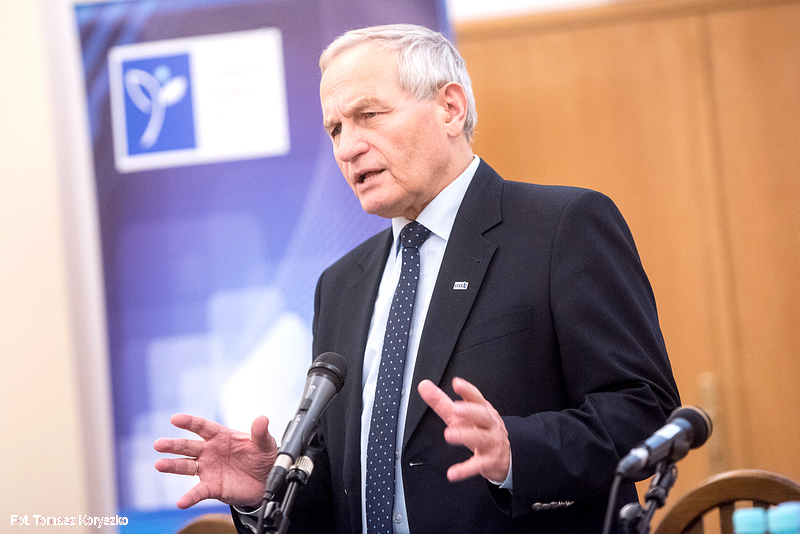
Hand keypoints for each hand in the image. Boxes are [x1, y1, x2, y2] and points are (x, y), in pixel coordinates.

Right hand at [154, 413, 277, 508]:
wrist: (266, 481)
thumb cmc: (262, 457)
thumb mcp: (265, 444)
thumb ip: (260, 432)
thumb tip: (262, 419)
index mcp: (221, 436)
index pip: (202, 427)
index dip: (189, 422)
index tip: (175, 419)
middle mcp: (210, 451)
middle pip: (188, 446)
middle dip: (173, 445)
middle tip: (159, 444)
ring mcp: (208, 469)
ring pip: (186, 466)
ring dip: (172, 466)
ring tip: (159, 465)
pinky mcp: (212, 487)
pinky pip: (198, 492)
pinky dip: (189, 497)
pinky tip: (182, 501)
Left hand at [418, 377, 510, 483]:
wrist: (504, 456)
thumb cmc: (480, 430)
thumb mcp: (461, 415)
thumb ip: (441, 401)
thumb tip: (424, 385)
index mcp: (482, 410)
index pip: (476, 398)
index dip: (467, 390)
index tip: (457, 383)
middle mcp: (489, 424)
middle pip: (482, 415)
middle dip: (470, 411)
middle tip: (455, 409)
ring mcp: (491, 442)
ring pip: (480, 438)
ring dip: (465, 435)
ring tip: (449, 434)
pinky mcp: (488, 461)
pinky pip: (477, 465)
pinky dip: (465, 470)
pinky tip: (453, 473)